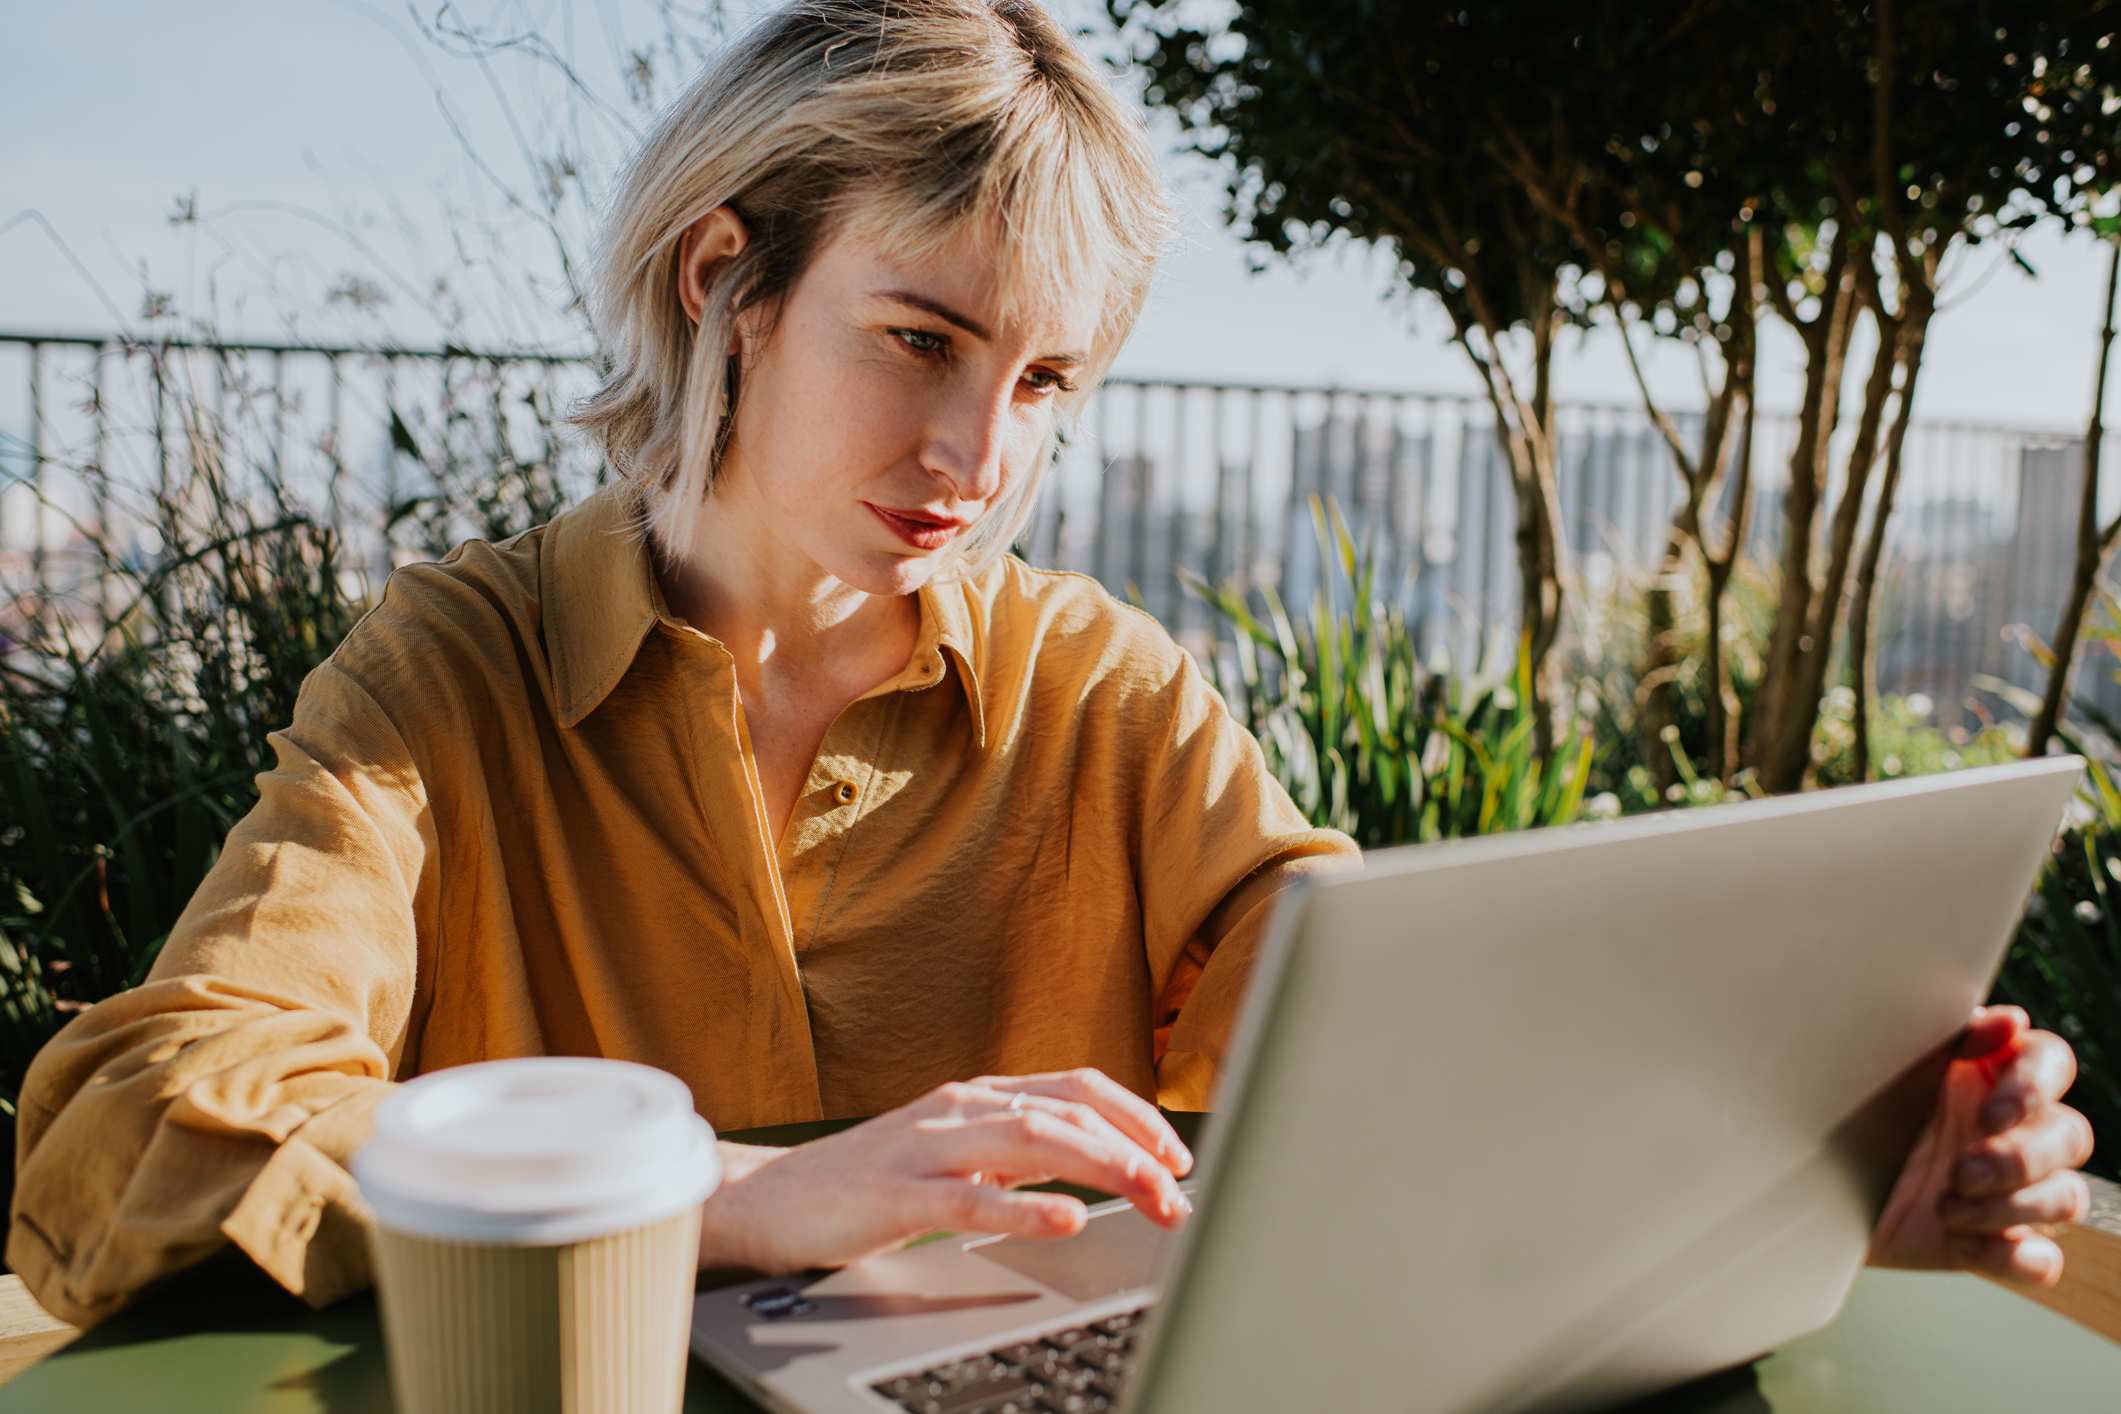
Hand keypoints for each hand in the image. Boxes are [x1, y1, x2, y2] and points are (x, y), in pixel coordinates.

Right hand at [694, 1068, 1194, 1274]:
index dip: (1135, 1116)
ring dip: (1101, 1168)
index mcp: (976, 1098)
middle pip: (1067, 1113)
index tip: (1179, 1155)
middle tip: (1180, 1194)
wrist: (763, 1199)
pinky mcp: (895, 1194)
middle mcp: (959, 1109)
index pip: (1075, 1088)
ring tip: (1148, 1196)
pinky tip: (1066, 1220)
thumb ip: (1012, 1154)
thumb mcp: (951, 1158)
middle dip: (1134, 1150)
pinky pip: (970, 1198)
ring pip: (1032, 1141)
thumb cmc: (860, 1183)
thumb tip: (1089, 1169)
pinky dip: (1026, 1207)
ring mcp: (926, 1147)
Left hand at [1867, 1005, 2095, 1286]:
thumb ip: (1951, 1040)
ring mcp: (2008, 1188)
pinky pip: (2040, 1260)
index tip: (1992, 1115)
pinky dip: (2007, 1256)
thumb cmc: (1843, 1108)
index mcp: (1987, 1073)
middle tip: (1960, 1171)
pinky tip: (1960, 1242)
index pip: (2051, 1064)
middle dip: (2021, 1160)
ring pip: (2066, 1197)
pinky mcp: (1994, 1242)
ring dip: (2012, 1207)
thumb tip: (2013, 1022)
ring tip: (1946, 1206)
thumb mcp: (1887, 1068)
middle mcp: (2010, 1128)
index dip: (2035, 1089)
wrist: (1797, 1179)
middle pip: (2070, 1135)